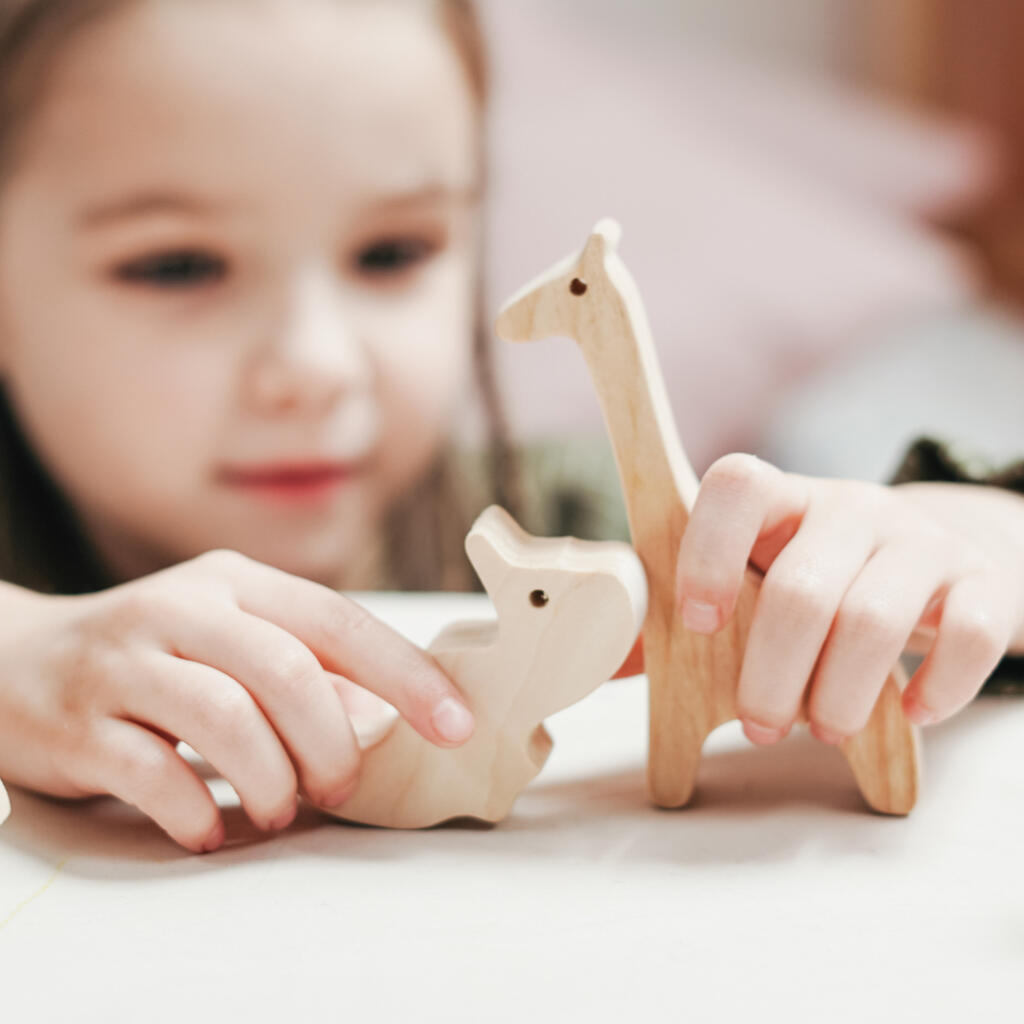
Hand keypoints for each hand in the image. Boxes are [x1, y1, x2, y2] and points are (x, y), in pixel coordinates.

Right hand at [0, 550, 473, 852]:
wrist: (16, 659)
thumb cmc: (155, 655)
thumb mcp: (231, 638)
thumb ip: (304, 668)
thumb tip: (387, 716)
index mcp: (235, 585)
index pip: (337, 620)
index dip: (405, 673)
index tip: (456, 724)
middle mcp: (182, 610)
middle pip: (286, 670)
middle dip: (333, 740)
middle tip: (342, 785)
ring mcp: (125, 663)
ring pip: (224, 718)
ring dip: (272, 778)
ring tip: (281, 809)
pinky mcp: (79, 723)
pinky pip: (153, 773)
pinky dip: (199, 811)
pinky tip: (213, 827)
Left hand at [619, 454, 1023, 745]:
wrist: (934, 556)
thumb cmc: (817, 576)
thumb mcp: (755, 575)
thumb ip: (685, 612)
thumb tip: (609, 660)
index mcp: (780, 499)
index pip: (736, 486)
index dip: (706, 553)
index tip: (698, 623)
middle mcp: (850, 507)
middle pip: (800, 588)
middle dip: (769, 676)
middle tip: (760, 726)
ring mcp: (919, 541)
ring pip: (874, 620)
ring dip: (838, 696)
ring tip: (822, 731)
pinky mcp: (982, 582)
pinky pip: (972, 636)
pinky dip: (937, 688)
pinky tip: (909, 713)